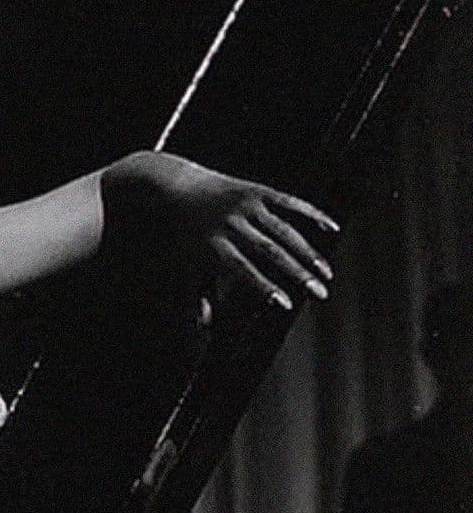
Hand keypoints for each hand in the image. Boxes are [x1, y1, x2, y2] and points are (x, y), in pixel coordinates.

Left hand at [103, 150, 337, 312]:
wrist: (180, 186)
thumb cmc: (188, 233)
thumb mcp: (186, 262)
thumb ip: (197, 295)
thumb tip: (203, 327)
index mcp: (213, 244)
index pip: (241, 269)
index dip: (264, 286)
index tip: (286, 305)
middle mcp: (230, 224)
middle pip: (268, 251)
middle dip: (296, 273)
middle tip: (320, 293)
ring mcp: (245, 205)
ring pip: (283, 230)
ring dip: (308, 251)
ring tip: (326, 273)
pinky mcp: (258, 190)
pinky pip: (289, 202)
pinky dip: (312, 214)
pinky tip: (332, 228)